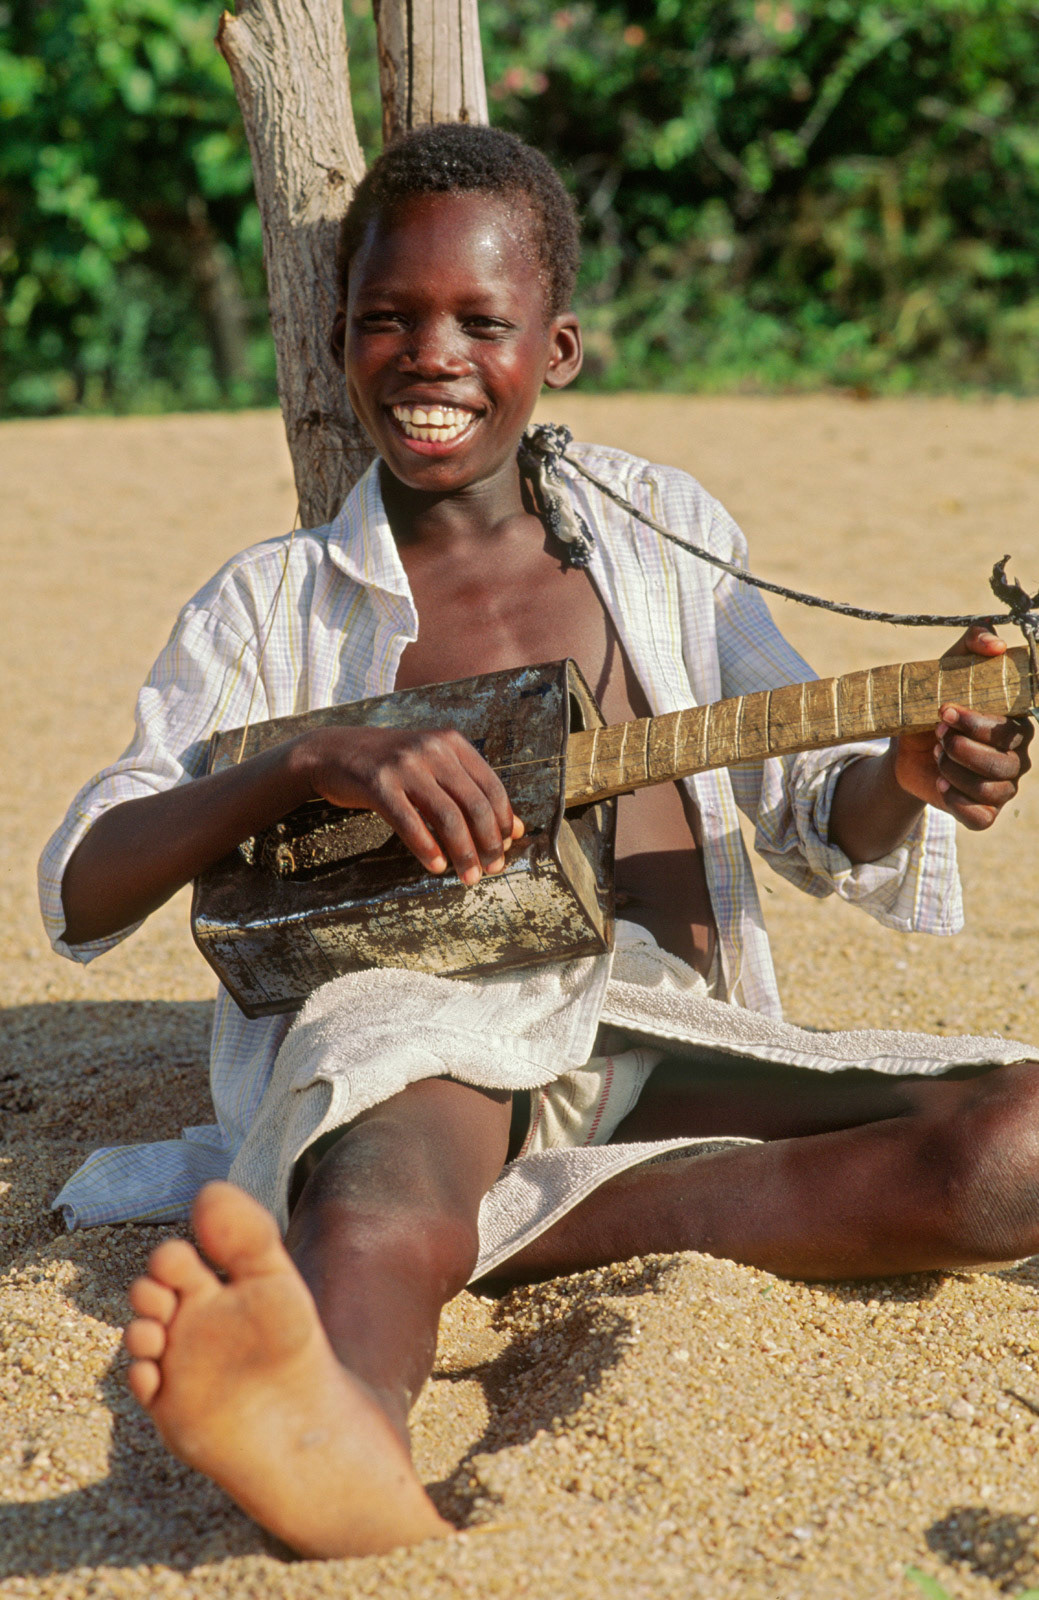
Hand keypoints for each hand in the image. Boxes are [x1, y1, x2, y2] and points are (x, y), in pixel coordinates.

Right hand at [301, 723, 523, 883]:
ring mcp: (405, 765)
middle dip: (488, 842)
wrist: (334, 751)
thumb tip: (514, 829)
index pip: (492, 786)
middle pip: (474, 803)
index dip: (503, 821)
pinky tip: (435, 866)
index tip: (507, 847)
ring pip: (446, 816)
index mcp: (451, 743)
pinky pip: (409, 821)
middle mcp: (432, 749)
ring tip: (468, 876)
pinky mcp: (378, 783)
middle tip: (492, 869)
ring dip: (462, 852)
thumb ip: (469, 792)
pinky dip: (426, 848)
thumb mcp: (433, 768)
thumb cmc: (391, 765)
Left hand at [892, 626, 1032, 828]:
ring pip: (992, 788)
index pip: (1011, 729)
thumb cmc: (932, 704)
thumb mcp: (948, 667)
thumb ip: (973, 642)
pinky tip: (941, 783)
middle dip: (962, 749)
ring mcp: (1004, 785)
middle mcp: (1016, 755)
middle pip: (1004, 762)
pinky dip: (958, 801)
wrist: (904, 746)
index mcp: (1015, 722)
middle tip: (937, 735)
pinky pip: (982, 816)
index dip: (976, 724)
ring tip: (936, 755)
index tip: (943, 712)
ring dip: (955, 772)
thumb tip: (996, 645)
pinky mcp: (985, 810)